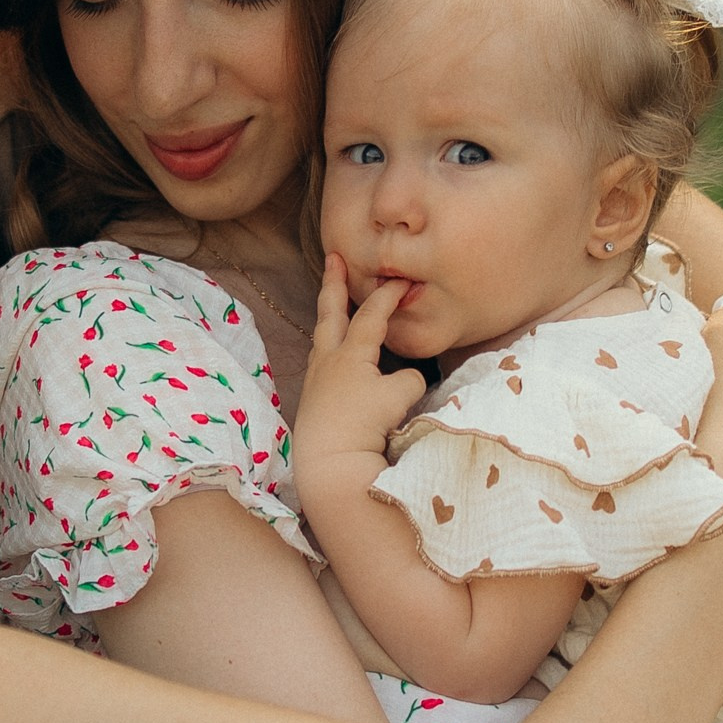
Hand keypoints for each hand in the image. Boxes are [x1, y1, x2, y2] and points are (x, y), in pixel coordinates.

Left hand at [293, 258, 426, 479]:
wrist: (329, 463)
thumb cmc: (363, 425)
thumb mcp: (400, 397)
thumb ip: (408, 380)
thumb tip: (407, 381)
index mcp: (350, 354)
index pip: (372, 315)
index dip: (389, 296)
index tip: (404, 281)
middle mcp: (328, 361)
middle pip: (331, 313)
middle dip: (334, 284)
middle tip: (334, 259)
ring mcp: (317, 382)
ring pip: (323, 339)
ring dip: (330, 318)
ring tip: (334, 306)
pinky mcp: (314, 404)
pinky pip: (325, 364)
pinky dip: (332, 350)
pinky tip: (337, 360)